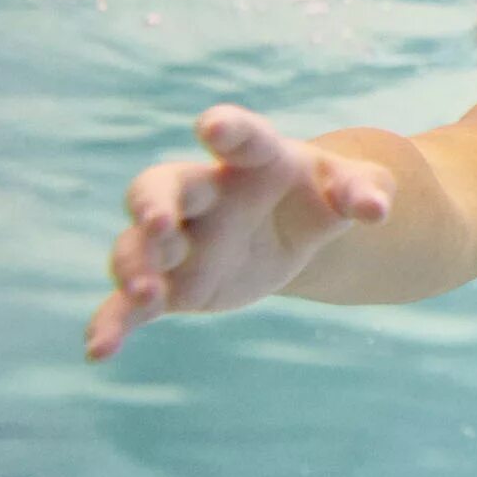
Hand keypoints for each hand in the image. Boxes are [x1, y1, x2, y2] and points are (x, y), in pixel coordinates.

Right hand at [85, 106, 393, 360]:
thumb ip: (364, 192)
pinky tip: (100, 350)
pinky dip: (114, 323)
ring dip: (134, 264)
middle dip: (153, 202)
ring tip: (143, 293)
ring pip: (140, 245)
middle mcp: (206, 194)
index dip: (227, 129)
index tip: (212, 126)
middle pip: (164, 186)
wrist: (296, 230)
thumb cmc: (321, 195)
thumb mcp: (353, 189)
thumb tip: (376, 209)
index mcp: (255, 159)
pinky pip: (132, 303)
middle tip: (156, 221)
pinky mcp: (174, 283)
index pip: (241, 137)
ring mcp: (183, 238)